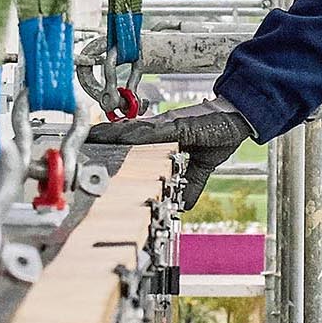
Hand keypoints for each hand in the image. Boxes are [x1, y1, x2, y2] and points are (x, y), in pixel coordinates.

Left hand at [85, 99, 251, 208]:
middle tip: (81, 143)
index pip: (132, 139)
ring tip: (92, 138)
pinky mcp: (179, 124)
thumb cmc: (221, 132)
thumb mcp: (203, 166)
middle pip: (126, 133)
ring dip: (112, 135)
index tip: (93, 147)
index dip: (112, 142)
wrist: (240, 115)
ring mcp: (169, 125)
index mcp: (165, 136)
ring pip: (134, 130)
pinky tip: (121, 136)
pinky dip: (136, 133)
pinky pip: (153, 130)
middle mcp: (162, 129)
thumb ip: (192, 184)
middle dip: (103, 138)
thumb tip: (183, 207)